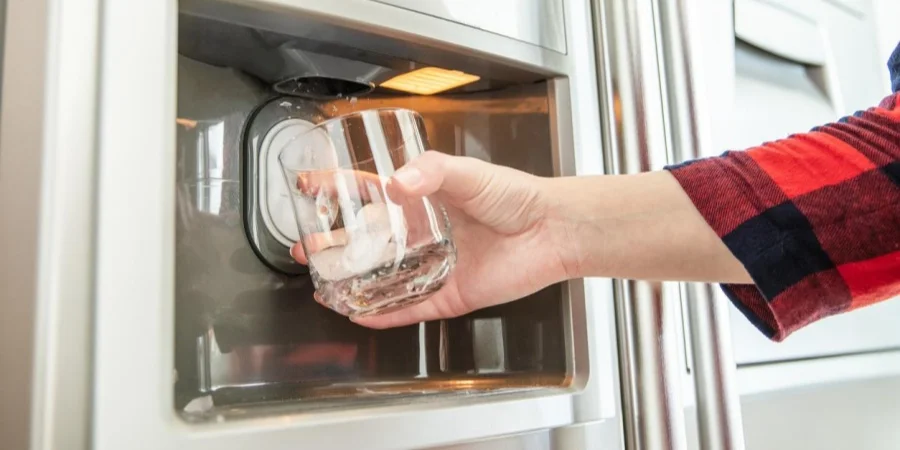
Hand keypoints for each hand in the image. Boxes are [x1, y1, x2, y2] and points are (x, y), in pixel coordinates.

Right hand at [290, 151, 571, 327]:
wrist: (552, 230)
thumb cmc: (516, 196)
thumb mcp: (469, 173)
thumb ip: (432, 172)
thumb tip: (399, 181)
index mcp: (423, 201)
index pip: (371, 195)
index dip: (339, 190)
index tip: (311, 187)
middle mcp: (424, 234)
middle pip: (368, 243)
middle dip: (335, 246)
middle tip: (308, 247)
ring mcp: (434, 266)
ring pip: (384, 279)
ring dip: (352, 282)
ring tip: (322, 282)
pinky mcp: (449, 295)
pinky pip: (411, 309)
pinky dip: (384, 314)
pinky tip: (359, 315)